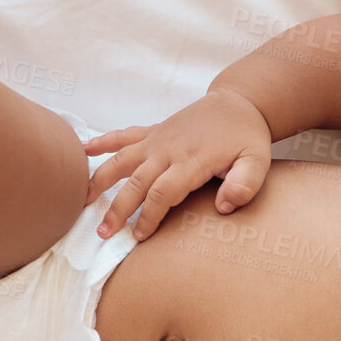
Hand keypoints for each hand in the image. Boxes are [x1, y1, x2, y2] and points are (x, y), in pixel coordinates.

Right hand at [83, 88, 272, 241]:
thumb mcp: (257, 162)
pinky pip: (123, 136)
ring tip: (83, 201)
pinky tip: (82, 150)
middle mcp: (168, 149)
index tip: (139, 237)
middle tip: (103, 233)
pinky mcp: (153, 131)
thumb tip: (224, 206)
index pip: (163, 193)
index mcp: (191, 161)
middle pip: (136, 182)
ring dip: (100, 179)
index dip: (149, 216)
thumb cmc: (246, 138)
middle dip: (118, 208)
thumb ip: (245, 185)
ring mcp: (157, 139)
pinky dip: (102, 141)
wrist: (238, 103)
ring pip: (121, 160)